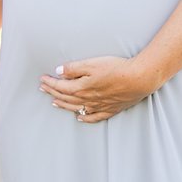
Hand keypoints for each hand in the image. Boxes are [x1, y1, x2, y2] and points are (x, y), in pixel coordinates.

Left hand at [39, 56, 160, 122]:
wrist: (139, 79)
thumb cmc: (117, 69)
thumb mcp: (92, 63)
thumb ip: (74, 68)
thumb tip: (58, 71)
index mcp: (81, 88)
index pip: (60, 86)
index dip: (50, 82)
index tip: (42, 79)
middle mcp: (88, 100)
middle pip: (65, 98)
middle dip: (52, 93)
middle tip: (43, 89)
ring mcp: (99, 106)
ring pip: (76, 108)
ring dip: (63, 105)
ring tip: (54, 103)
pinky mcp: (110, 109)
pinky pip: (93, 117)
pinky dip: (84, 118)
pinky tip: (79, 118)